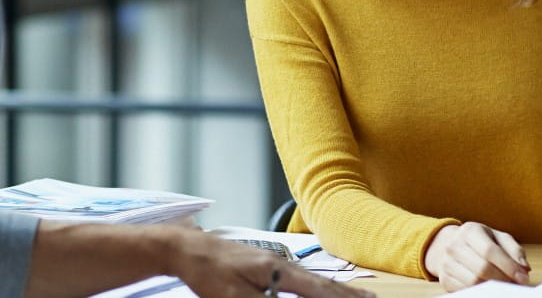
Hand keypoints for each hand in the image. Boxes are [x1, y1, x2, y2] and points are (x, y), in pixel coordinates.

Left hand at [168, 231, 372, 297]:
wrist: (186, 248)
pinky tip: (317, 288)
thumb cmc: (208, 272)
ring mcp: (273, 262)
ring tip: (355, 295)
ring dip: (334, 289)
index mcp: (277, 271)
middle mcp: (281, 264)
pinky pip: (299, 278)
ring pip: (311, 280)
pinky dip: (316, 286)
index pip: (318, 291)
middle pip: (320, 283)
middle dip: (347, 293)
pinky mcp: (264, 265)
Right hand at [424, 222, 529, 290]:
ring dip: (492, 287)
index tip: (523, 277)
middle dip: (502, 279)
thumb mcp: (498, 238)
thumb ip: (514, 251)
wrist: (451, 245)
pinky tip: (489, 288)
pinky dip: (480, 292)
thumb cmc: (480, 241)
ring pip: (472, 282)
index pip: (490, 251)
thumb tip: (524, 269)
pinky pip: (464, 291)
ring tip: (503, 285)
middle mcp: (454, 245)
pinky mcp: (444, 279)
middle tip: (515, 284)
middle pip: (481, 269)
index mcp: (469, 231)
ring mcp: (447, 263)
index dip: (508, 266)